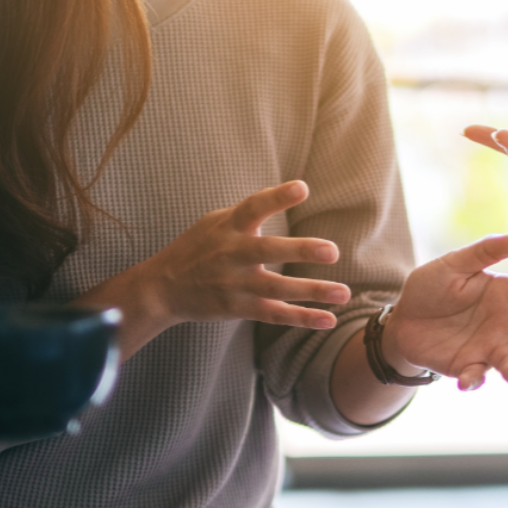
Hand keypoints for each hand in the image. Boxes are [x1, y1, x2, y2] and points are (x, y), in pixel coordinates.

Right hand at [137, 181, 351, 328]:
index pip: (253, 207)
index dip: (276, 197)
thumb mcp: (215, 222)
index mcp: (228, 226)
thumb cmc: (197, 248)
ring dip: (311, 291)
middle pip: (267, 250)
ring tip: (344, 292)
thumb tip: (286, 194)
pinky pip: (274, 314)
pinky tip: (328, 319)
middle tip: (332, 251)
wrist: (163, 288)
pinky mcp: (238, 308)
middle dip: (299, 250)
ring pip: (277, 288)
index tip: (302, 188)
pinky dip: (301, 318)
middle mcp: (231, 254)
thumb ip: (248, 213)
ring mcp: (234, 283)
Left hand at [384, 232, 507, 389]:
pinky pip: (478, 376)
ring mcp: (490, 347)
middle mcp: (506, 323)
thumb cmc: (432, 287)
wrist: (402, 321)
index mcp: (507, 293)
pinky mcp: (470, 367)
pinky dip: (474, 380)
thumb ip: (485, 251)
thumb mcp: (454, 264)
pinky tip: (466, 381)